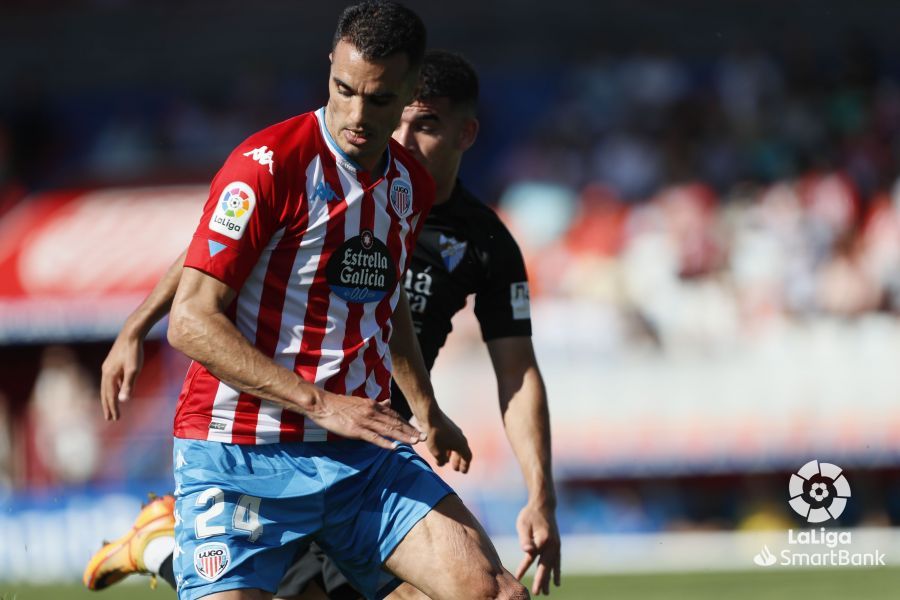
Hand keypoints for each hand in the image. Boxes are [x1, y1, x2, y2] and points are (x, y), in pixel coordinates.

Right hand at [100, 328, 144, 420]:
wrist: (131, 333)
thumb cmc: (134, 352)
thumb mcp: (134, 370)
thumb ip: (128, 385)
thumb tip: (123, 401)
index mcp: (109, 375)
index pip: (110, 396)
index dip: (112, 408)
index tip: (115, 419)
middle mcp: (105, 372)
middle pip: (106, 393)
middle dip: (108, 406)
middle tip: (110, 418)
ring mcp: (108, 367)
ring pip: (107, 386)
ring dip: (110, 397)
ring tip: (112, 407)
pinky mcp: (112, 363)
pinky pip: (111, 379)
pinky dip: (113, 388)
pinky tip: (118, 389)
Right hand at [305, 392, 425, 450]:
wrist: (323, 404)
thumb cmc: (340, 404)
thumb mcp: (362, 401)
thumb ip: (377, 404)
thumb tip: (389, 402)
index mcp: (374, 405)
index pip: (395, 416)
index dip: (407, 424)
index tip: (418, 430)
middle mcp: (372, 412)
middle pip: (395, 423)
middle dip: (410, 431)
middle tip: (424, 437)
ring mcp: (364, 420)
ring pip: (388, 430)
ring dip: (402, 436)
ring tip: (415, 442)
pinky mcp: (356, 429)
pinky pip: (373, 437)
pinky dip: (384, 442)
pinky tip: (394, 447)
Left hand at [423, 409, 471, 472]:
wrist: (430, 416)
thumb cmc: (435, 435)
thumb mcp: (437, 452)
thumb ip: (441, 460)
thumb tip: (442, 462)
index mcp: (461, 444)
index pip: (467, 457)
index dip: (465, 465)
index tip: (463, 472)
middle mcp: (460, 437)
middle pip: (462, 451)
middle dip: (459, 461)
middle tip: (456, 469)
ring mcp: (454, 432)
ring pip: (455, 446)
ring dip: (452, 455)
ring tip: (446, 461)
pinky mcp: (446, 428)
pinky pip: (450, 440)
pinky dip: (447, 448)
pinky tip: (439, 450)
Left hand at [514, 501, 560, 595]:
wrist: (544, 505)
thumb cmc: (530, 514)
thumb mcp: (524, 524)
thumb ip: (525, 539)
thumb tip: (527, 551)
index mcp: (543, 540)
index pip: (532, 558)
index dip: (524, 568)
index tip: (517, 578)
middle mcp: (552, 544)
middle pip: (546, 566)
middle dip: (542, 580)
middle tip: (538, 594)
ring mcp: (556, 546)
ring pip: (553, 566)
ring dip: (550, 579)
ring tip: (548, 592)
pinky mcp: (557, 545)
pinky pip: (557, 562)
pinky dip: (556, 571)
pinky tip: (556, 580)